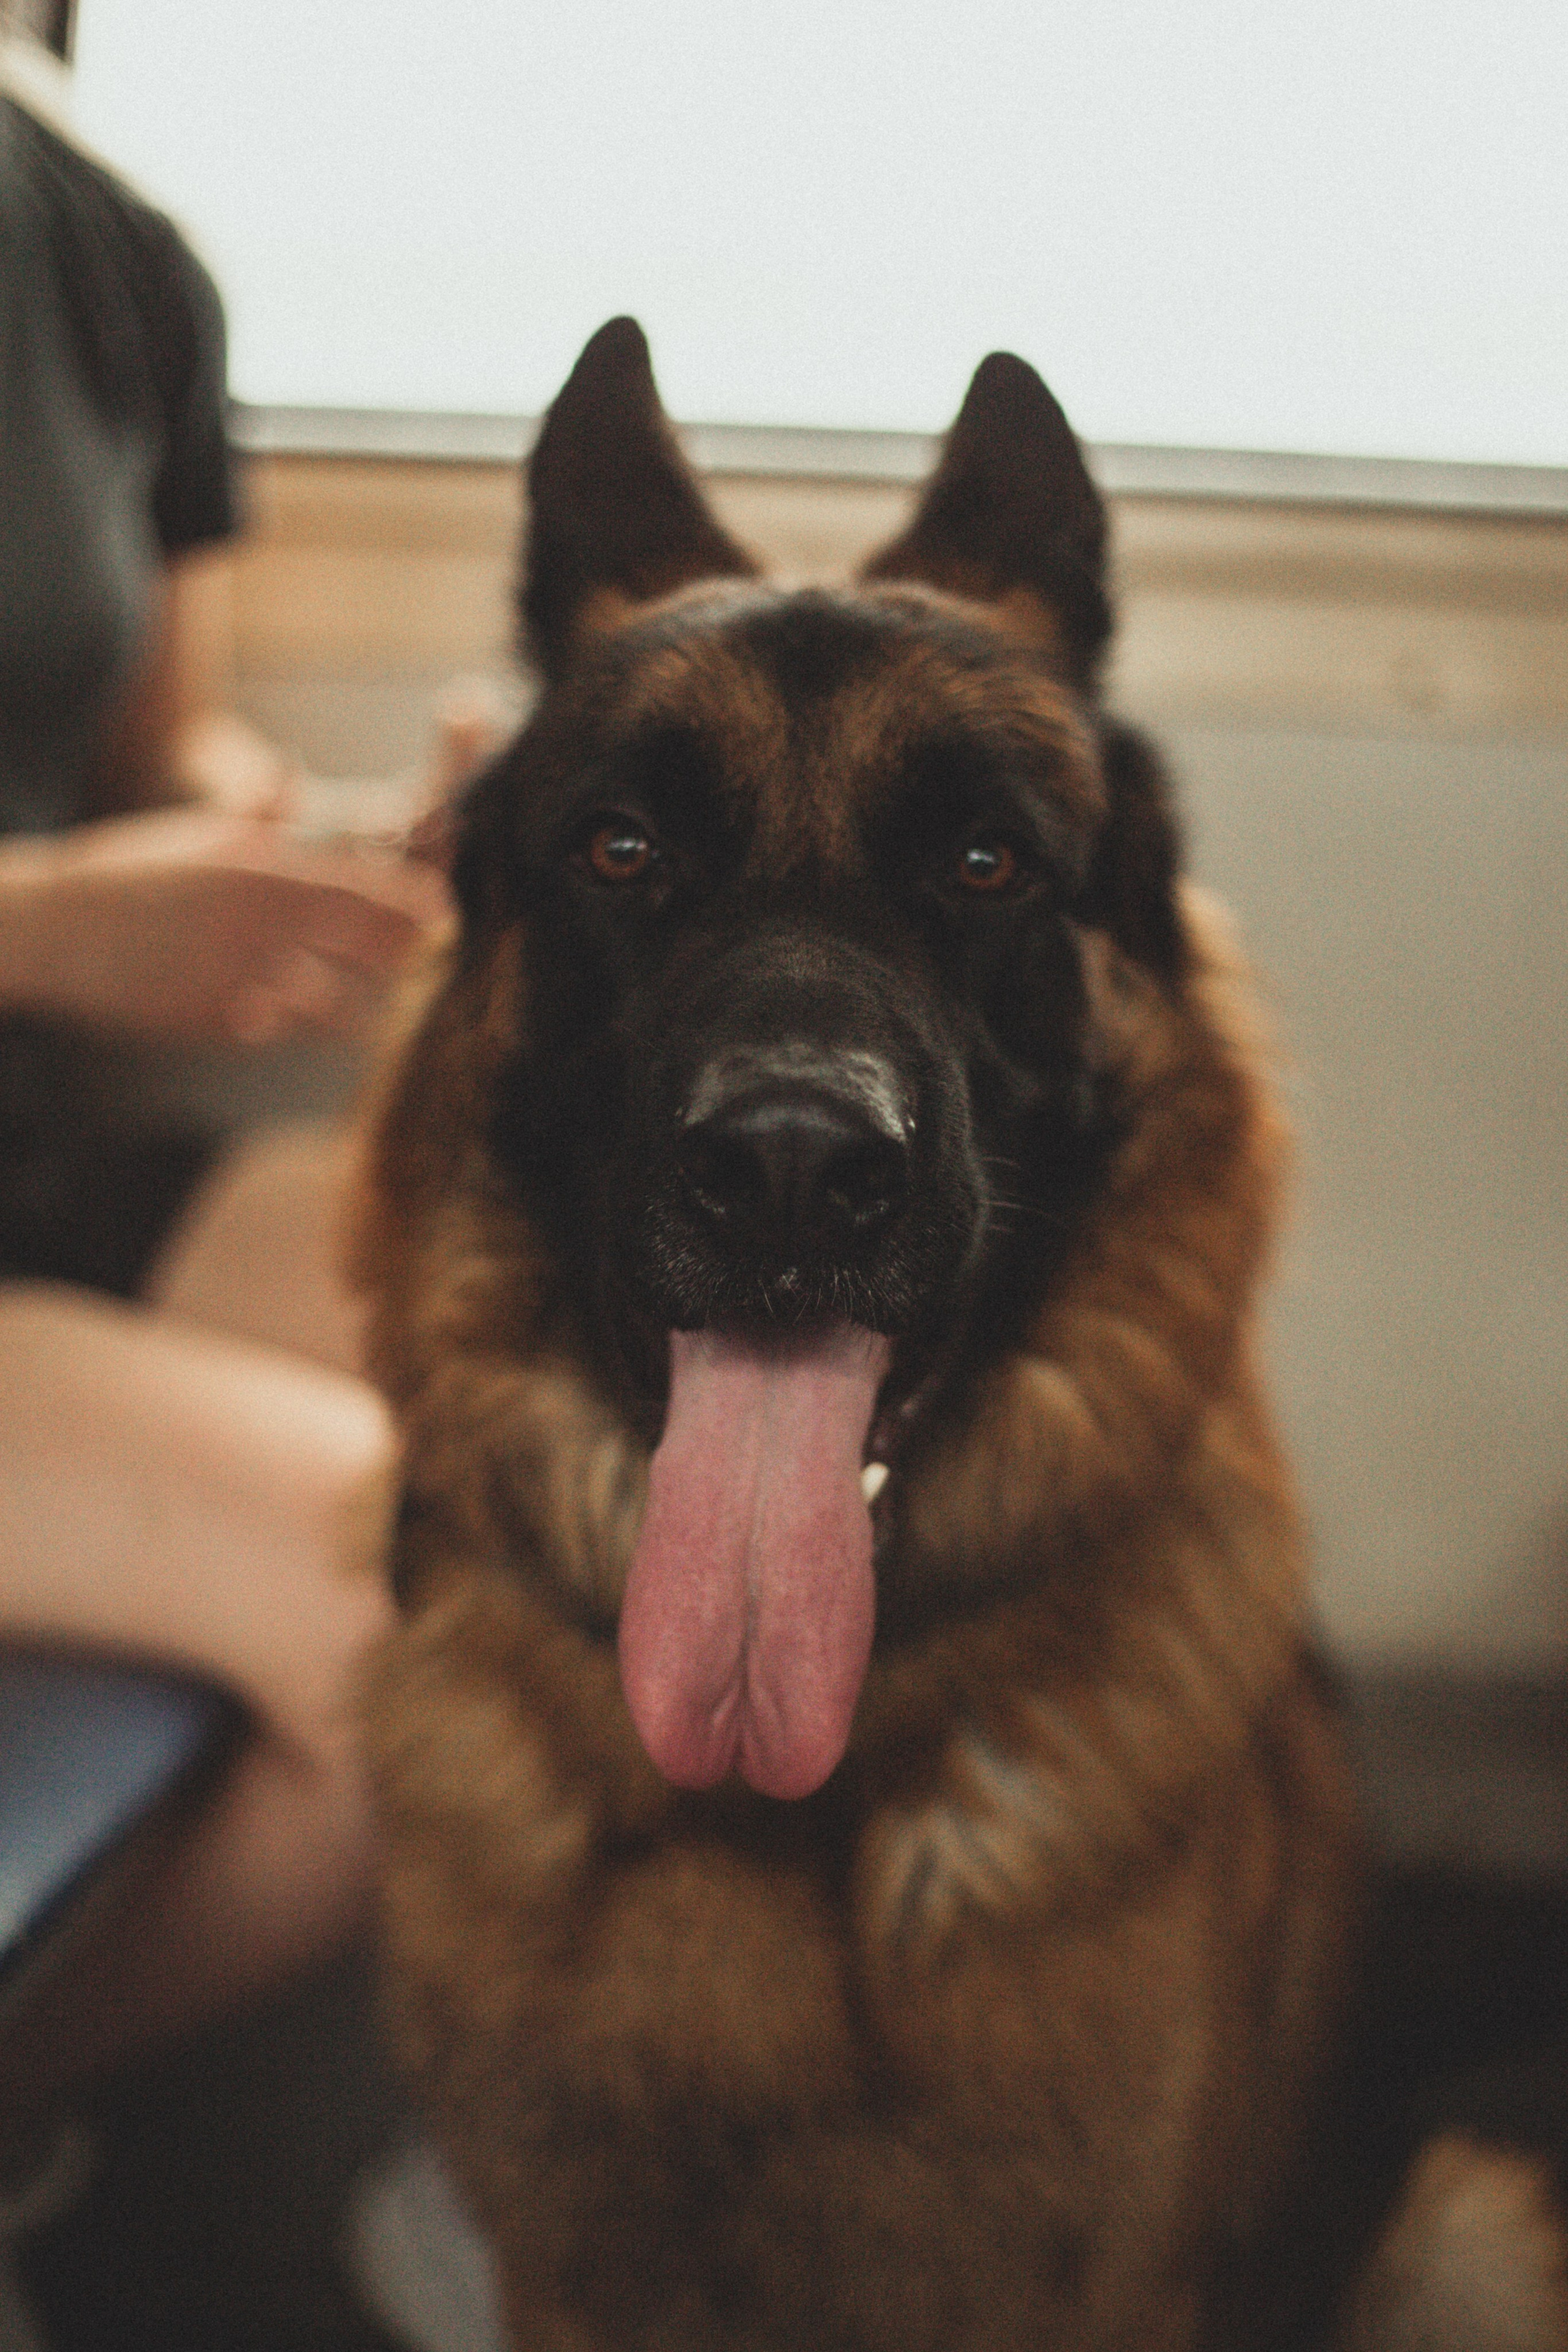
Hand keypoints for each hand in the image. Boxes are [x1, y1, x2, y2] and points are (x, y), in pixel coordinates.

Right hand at [0, 807, 450, 1044]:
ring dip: (358, 1008)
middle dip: (401, 962)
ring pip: (338, 1007)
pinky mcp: (219, 1023)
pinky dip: (294, 1028)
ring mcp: (243, 980)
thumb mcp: (197, 839)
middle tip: (415, 964)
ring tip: (372, 1010)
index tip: (443, 915)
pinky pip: (282, 1033)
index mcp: (264, 874)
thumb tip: (292, 773)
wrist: (57, 930)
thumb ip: (257, 816)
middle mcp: (263, 927)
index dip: (415, 907)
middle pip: (370, 954)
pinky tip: (293, 1020)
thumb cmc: (128, 875)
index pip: (367, 894)